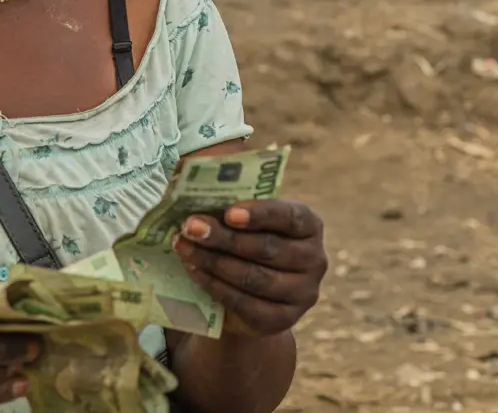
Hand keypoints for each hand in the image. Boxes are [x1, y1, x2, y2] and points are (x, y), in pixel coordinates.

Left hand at [172, 200, 326, 337]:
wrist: (251, 294)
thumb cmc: (247, 242)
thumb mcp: (245, 220)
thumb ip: (229, 201)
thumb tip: (186, 176)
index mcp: (309, 226)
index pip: (290, 217)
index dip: (261, 214)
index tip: (229, 212)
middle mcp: (314, 260)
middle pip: (266, 248)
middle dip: (224, 237)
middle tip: (190, 227)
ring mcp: (302, 294)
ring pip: (253, 278)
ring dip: (213, 261)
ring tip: (183, 247)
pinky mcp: (282, 321)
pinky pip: (244, 303)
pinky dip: (214, 285)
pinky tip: (193, 269)